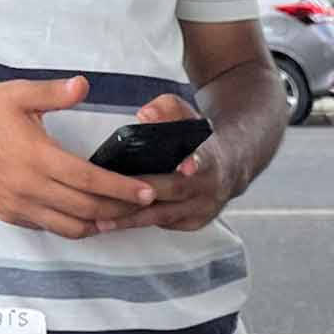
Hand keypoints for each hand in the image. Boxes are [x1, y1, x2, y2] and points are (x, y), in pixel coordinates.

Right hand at [0, 76, 157, 238]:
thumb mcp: (16, 94)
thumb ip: (53, 93)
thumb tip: (83, 86)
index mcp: (37, 157)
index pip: (91, 181)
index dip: (124, 190)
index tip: (148, 192)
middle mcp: (29, 187)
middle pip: (88, 210)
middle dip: (120, 210)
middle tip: (143, 206)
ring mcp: (18, 205)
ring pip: (70, 228)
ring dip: (98, 224)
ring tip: (119, 215)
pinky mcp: (8, 214)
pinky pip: (48, 227)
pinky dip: (71, 225)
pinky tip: (85, 215)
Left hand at [99, 94, 232, 233]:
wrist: (231, 167)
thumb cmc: (201, 141)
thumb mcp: (188, 115)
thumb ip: (167, 109)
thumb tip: (146, 115)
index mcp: (209, 158)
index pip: (199, 161)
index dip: (189, 163)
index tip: (182, 167)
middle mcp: (208, 186)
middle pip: (172, 192)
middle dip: (139, 198)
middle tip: (107, 201)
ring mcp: (203, 208)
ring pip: (164, 216)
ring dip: (132, 219)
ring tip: (102, 222)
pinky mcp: (195, 222)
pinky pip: (165, 225)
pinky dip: (140, 224)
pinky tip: (116, 224)